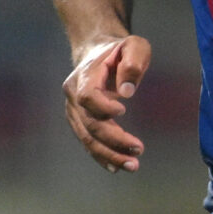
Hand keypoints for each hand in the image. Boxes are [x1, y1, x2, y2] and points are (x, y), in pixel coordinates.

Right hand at [64, 34, 152, 170]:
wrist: (98, 53)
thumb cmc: (120, 50)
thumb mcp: (135, 46)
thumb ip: (133, 62)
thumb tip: (127, 92)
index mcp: (85, 75)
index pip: (87, 96)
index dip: (102, 107)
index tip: (123, 111)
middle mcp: (74, 94)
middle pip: (89, 123)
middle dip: (113, 140)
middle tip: (138, 150)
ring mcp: (74, 109)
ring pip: (87, 137)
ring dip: (109, 154)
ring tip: (132, 165)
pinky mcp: (79, 121)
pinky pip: (87, 141)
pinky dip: (100, 155)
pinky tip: (116, 167)